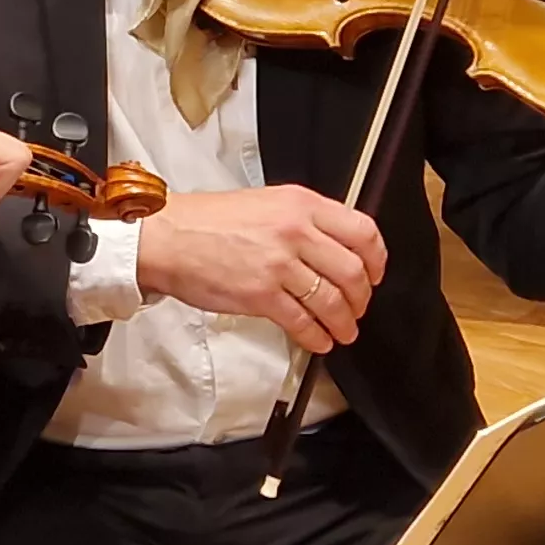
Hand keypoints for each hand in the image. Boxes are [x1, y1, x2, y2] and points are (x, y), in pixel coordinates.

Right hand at [134, 185, 389, 352]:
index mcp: (300, 204)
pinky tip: (319, 340)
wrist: (168, 237)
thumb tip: (333, 247)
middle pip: (353, 271)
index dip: (377, 259)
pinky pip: (303, 322)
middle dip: (362, 298)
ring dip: (344, 322)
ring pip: (332, 301)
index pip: (362, 231)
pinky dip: (316, 336)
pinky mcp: (261, 295)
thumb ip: (302, 220)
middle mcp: (296, 231)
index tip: (375, 273)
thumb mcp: (265, 203)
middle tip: (359, 308)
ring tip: (344, 331)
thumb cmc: (208, 221)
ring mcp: (279, 265)